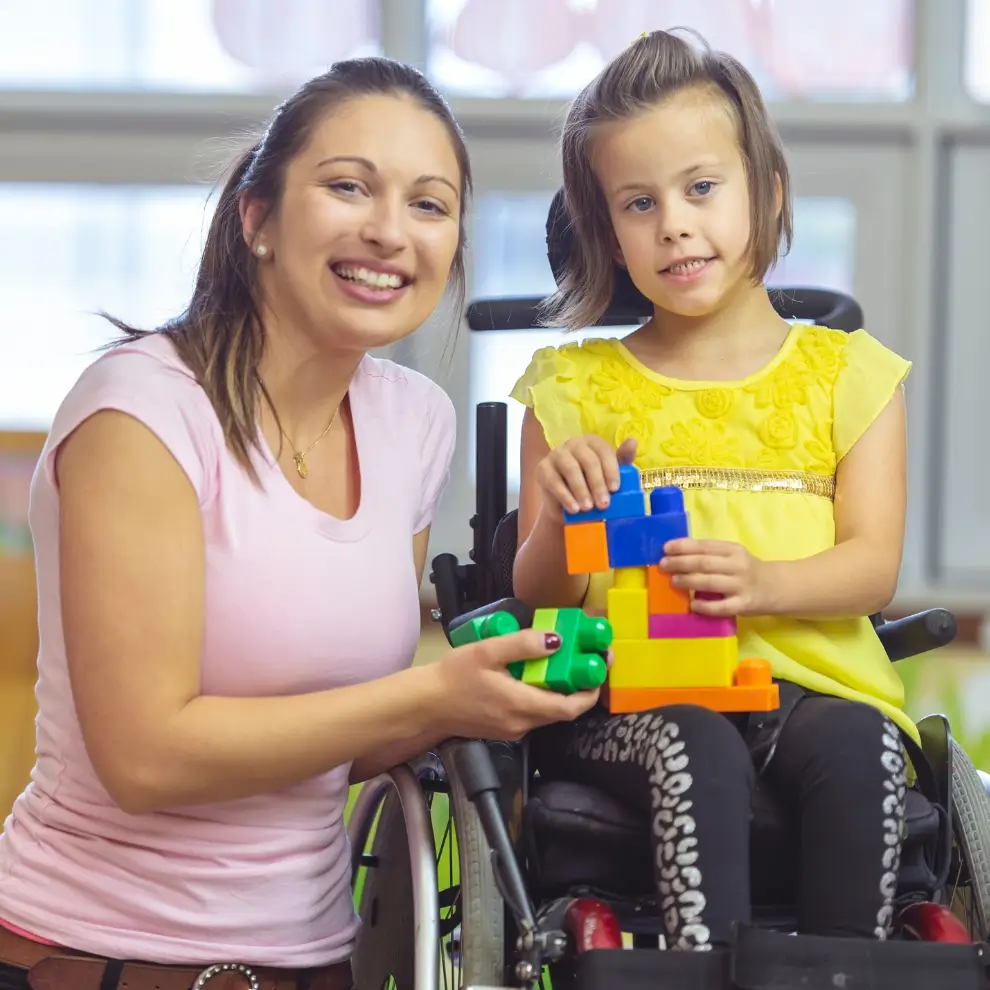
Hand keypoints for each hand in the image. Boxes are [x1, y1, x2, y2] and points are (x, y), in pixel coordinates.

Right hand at [431, 629, 600, 740]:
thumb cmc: (452, 677)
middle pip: (562, 710)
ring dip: (561, 691)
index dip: (590, 692)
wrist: (424, 705)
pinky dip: (542, 695)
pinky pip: (533, 713)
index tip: (600, 668)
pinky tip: (536, 675)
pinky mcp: (504, 728)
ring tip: (565, 663)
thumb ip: (522, 645)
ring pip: (548, 712)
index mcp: (521, 706)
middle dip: (579, 687)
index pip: (570, 708)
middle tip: (587, 660)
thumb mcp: (487, 652)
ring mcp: (513, 729)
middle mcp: (522, 724)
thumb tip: (556, 641)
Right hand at [535, 435, 637, 518]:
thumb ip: (622, 460)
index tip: (615, 489)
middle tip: (604, 504)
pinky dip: (565, 496)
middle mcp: (574, 443)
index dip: (611, 470)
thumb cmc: (593, 487)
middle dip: (597, 484)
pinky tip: (574, 509)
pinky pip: (554, 481)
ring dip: (581, 490)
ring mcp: (556, 454)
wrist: (570, 505)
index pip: (603, 451)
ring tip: (588, 508)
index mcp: (592, 442)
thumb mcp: (610, 476)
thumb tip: (633, 442)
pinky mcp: (542, 468)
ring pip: (570, 468)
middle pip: (588, 460)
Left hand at [660, 539, 773, 616]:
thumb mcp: (733, 556)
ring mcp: (741, 586)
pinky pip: (721, 607)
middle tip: (664, 565)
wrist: (777, 587)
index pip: (705, 546)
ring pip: (710, 582)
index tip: (666, 548)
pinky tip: (692, 605)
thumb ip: (711, 555)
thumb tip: (677, 554)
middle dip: (681, 563)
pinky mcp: (744, 605)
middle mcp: (738, 566)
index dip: (684, 546)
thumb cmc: (746, 570)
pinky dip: (705, 606)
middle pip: (705, 563)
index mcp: (733, 550)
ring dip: (689, 581)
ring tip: (673, 581)